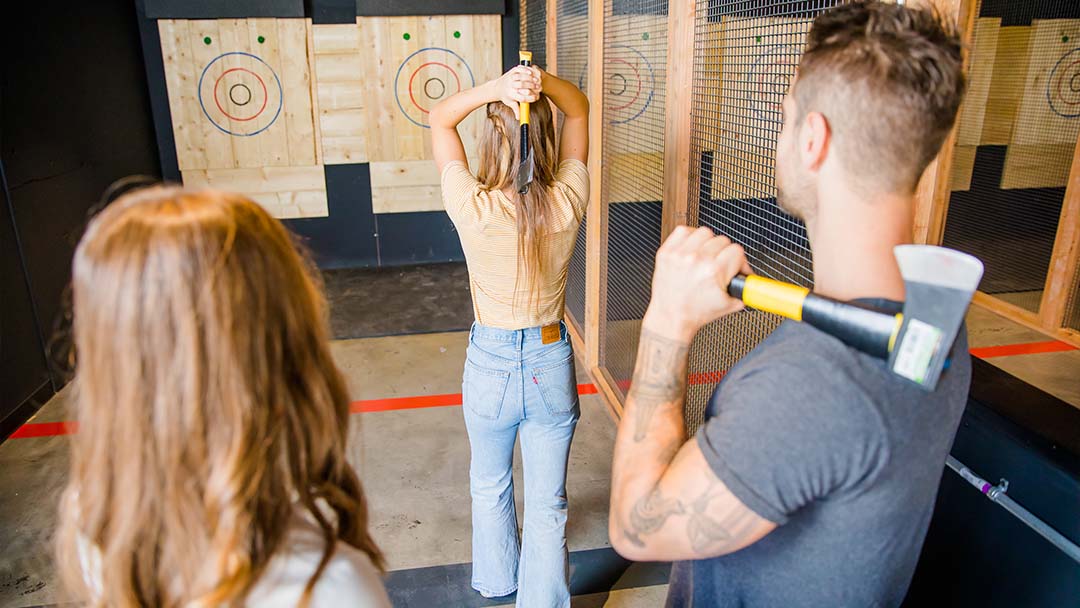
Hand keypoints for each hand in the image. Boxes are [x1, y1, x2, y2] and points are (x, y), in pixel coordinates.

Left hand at [494, 66, 540, 118]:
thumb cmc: (506, 96)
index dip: (530, 97)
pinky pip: (519, 69)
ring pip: (521, 77)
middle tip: (539, 87)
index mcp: (510, 94)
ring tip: (537, 80)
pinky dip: (525, 70)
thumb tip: (519, 118)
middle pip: (522, 85)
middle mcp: (509, 86)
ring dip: (530, 78)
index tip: (536, 97)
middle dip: (532, 86)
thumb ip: (516, 109)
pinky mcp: (511, 71)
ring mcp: (510, 77)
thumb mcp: (510, 103)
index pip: (522, 97)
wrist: (497, 87)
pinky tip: (531, 72)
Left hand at [643, 226, 752, 342]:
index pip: (737, 250)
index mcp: (714, 270)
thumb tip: (756, 280)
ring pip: (705, 232)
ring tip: (705, 257)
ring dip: (708, 243)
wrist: (671, 317)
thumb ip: (747, 290)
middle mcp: (696, 259)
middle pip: (722, 240)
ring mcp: (680, 254)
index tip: (734, 267)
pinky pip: (683, 231)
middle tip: (719, 266)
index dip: (738, 261)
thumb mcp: (730, 305)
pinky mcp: (666, 252)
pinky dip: (689, 237)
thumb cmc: (696, 312)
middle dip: (724, 254)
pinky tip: (691, 250)